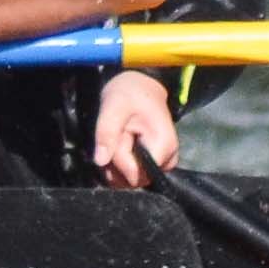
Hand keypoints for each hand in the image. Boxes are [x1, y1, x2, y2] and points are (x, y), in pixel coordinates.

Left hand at [94, 71, 179, 188]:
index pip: (137, 175)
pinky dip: (120, 165)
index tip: (116, 139)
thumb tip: (100, 162)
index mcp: (164, 146)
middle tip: (114, 137)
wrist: (140, 87)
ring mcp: (163, 163)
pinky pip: (134, 174)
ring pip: (132, 180)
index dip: (119, 162)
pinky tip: (117, 147)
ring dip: (116, 164)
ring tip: (117, 139)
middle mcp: (168, 159)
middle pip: (134, 180)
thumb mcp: (113, 107)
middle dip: (116, 163)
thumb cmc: (129, 94)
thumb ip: (107, 134)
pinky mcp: (155, 163)